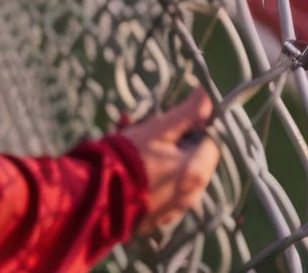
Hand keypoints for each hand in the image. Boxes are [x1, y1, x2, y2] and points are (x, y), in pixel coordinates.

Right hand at [119, 92, 220, 233]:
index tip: (173, 122)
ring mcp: (174, 210)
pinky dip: (151, 176)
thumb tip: (208, 91)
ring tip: (129, 139)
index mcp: (197, 173)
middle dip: (173, 140)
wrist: (94, 199)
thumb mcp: (158, 129)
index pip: (212, 141)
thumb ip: (188, 111)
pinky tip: (128, 165)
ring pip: (174, 173)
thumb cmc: (128, 160)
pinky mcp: (157, 218)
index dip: (195, 126)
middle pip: (193, 158)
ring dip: (158, 155)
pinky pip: (161, 190)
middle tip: (147, 129)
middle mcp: (191, 196)